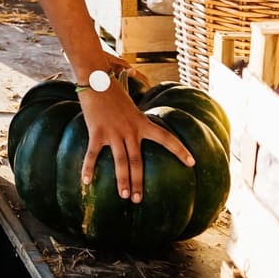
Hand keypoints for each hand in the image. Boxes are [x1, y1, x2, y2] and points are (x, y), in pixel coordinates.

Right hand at [75, 60, 194, 201]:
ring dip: (122, 181)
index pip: (166, 138)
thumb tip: (136, 108)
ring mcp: (114, 132)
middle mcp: (131, 130)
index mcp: (142, 122)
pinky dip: (88, 169)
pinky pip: (93, 154)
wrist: (96, 78)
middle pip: (137, 161)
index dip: (180, 150)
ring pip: (121, 162)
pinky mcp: (97, 132)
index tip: (192, 163)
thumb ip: (135, 116)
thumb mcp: (129, 103)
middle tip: (138, 199)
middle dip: (138, 182)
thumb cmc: (111, 88)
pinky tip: (86, 182)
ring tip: (124, 196)